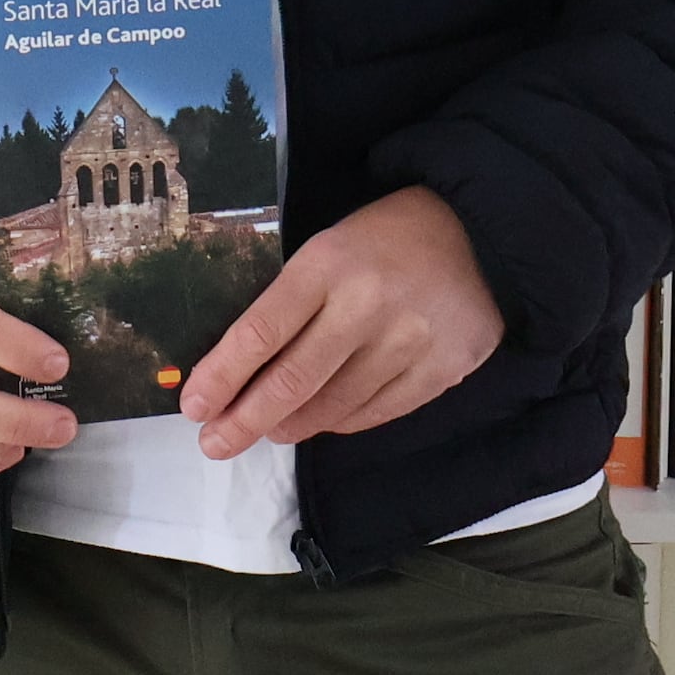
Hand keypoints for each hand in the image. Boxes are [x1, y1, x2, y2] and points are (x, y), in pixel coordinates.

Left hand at [179, 187, 504, 459]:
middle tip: (214, 443)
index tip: (194, 405)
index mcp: (327, 264)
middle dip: (245, 420)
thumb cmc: (384, 240)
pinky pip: (376, 413)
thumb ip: (290, 302)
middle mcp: (366, 306)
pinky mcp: (441, 369)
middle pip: (292, 381)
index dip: (223, 376)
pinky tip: (319, 420)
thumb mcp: (328, 249)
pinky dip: (339, 422)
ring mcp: (408, 342)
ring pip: (332, 406)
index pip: (261, 331)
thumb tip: (237, 368)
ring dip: (290, 425)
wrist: (479, 232)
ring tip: (267, 430)